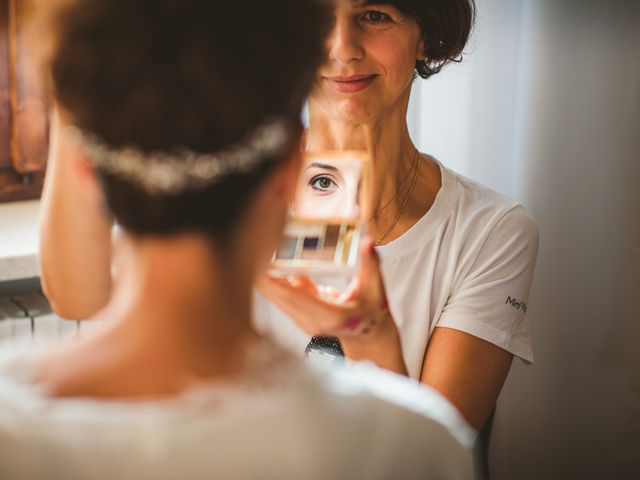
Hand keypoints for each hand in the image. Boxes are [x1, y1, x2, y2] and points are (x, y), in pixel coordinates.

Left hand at [258, 238, 395, 339]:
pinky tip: (278, 255)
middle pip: (276, 295)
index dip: (274, 280)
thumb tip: (367, 242)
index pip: (293, 297)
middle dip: (262, 270)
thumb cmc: (371, 310)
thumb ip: (371, 264)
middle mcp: (310, 321)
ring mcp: (301, 319)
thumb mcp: (375, 288)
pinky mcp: (297, 313)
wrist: (366, 332)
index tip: (262, 260)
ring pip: (274, 293)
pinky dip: (276, 274)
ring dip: (267, 271)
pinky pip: (280, 291)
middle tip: (258, 242)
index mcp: (330, 317)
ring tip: (265, 244)